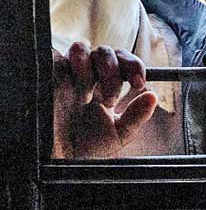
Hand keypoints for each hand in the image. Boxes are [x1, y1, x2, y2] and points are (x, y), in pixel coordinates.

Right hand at [52, 43, 157, 158]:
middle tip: (115, 95)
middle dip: (115, 68)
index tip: (139, 83)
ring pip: (82, 49)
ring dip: (91, 70)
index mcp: (106, 86)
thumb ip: (136, 116)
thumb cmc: (87, 147)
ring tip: (89, 98)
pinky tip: (75, 93)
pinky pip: (59, 59)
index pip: (123, 61)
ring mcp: (67, 75)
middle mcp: (87, 76)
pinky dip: (71, 70)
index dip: (134, 66)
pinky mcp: (48, 77)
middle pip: (106, 52)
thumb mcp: (118, 134)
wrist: (58, 159)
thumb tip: (153, 96)